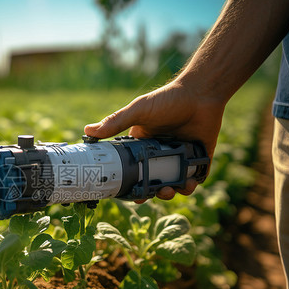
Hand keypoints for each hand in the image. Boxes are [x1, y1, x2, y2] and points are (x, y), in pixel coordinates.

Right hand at [84, 79, 224, 202]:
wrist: (201, 93)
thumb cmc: (168, 99)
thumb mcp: (139, 111)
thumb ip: (116, 122)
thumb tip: (87, 131)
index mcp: (144, 145)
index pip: (135, 169)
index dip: (132, 184)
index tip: (129, 194)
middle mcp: (161, 154)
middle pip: (154, 181)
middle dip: (152, 192)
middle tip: (151, 195)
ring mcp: (181, 157)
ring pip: (174, 183)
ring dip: (171, 192)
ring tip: (169, 190)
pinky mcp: (200, 158)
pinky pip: (195, 178)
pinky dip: (191, 185)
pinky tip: (188, 183)